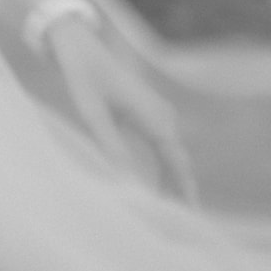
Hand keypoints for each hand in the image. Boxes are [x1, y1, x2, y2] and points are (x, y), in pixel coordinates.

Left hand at [44, 18, 198, 202]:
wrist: (79, 45)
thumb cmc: (83, 76)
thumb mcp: (91, 113)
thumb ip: (109, 146)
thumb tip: (125, 181)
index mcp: (155, 117)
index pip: (177, 163)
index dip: (184, 191)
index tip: (192, 217)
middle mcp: (163, 116)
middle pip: (178, 163)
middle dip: (180, 192)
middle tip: (181, 225)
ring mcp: (158, 113)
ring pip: (171, 157)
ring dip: (172, 183)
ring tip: (172, 213)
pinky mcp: (147, 113)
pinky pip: (162, 148)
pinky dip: (164, 169)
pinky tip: (160, 187)